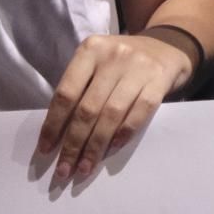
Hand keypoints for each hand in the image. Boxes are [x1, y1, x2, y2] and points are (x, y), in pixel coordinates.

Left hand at [37, 33, 193, 182]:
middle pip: (88, 108)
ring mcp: (139, 67)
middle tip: (65, 169)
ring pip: (111, 114)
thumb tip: (58, 134)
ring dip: (96, 146)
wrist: (168, 44)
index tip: (46, 150)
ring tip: (86, 167)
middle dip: (74, 144)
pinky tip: (113, 148)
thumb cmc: (122, 62)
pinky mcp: (160, 79)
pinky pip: (139, 112)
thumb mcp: (96, 63)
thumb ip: (79, 88)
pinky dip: (124, 133)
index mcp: (90, 50)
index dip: (53, 125)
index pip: (66, 93)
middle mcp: (114, 55)